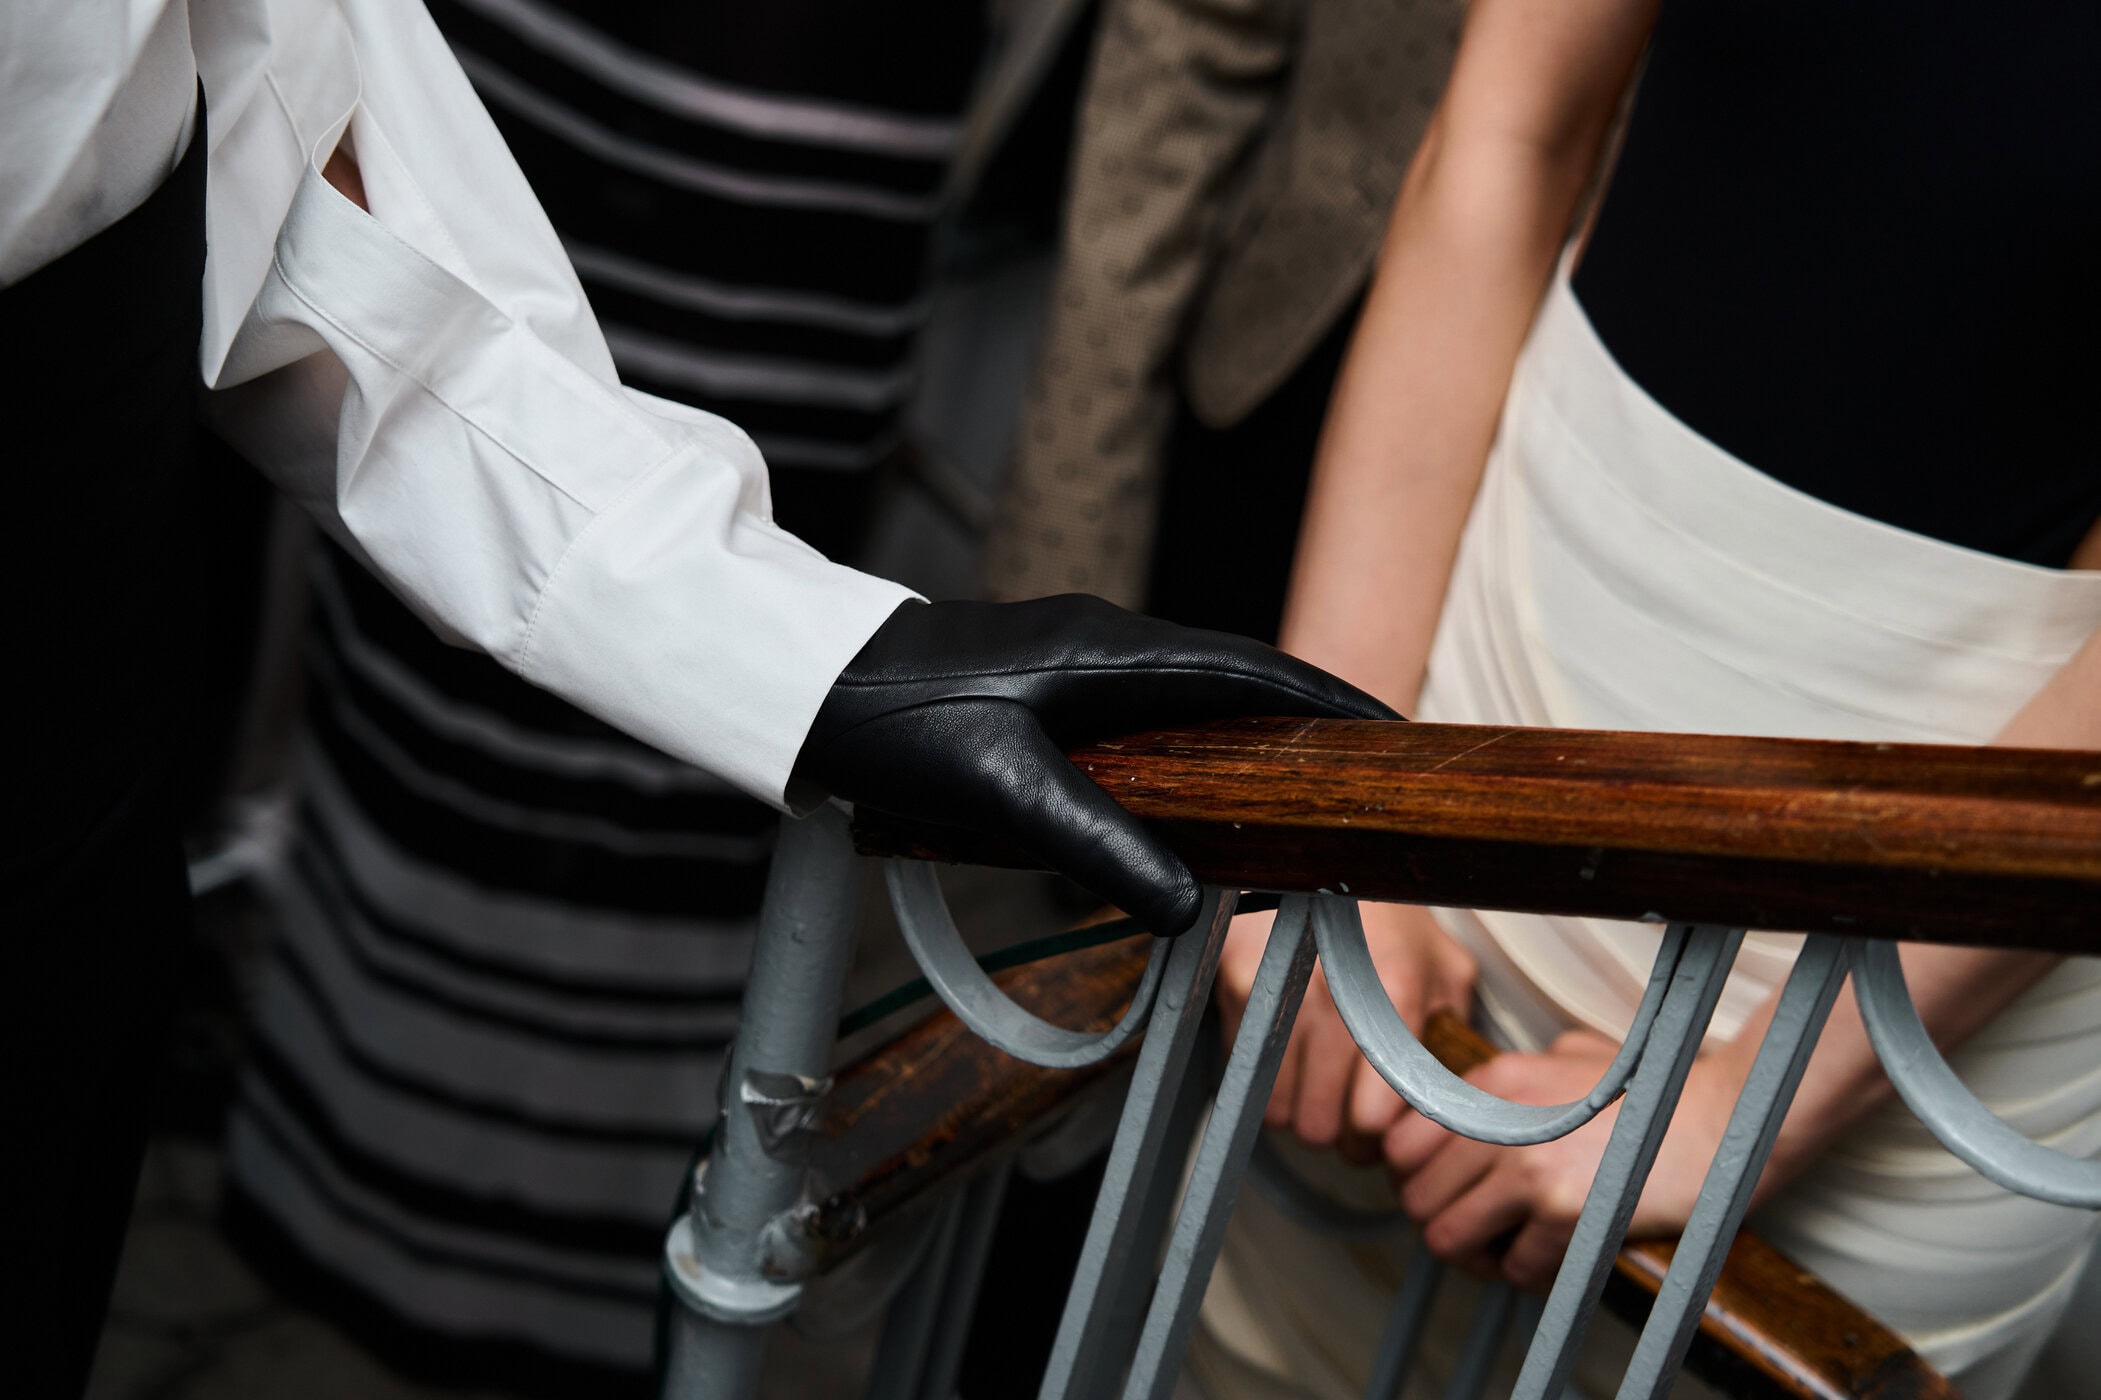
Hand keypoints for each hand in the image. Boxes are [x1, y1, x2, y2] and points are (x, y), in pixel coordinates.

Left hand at [794, 596, 1395, 934]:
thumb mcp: (1005, 792)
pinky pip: (1146, 715)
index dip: (1329, 704)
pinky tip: (1189, 803)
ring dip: (1246, 741)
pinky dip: (1189, 753)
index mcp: (1112, 651)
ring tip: (1295, 802)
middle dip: (1304, 726)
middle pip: (1235, 681)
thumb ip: (1101, 845)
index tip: (1393, 736)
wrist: (805, 683)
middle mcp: (1105, 642)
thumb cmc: (898, 721)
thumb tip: (1195, 909)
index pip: (1253, 672)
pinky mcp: (1046, 683)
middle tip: (1363, 780)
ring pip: (1190, 700)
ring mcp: (1075, 658)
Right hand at [1217, 901, 1474, 1162]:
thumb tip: (1459, 1105)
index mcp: (1396, 989)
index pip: (1373, 1112)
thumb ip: (1455, 1035)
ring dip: (1300, 1110)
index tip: (1378, 1129)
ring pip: (1279, 1109)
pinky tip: (1290, 1054)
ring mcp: (1279, 989)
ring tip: (1319, 1086)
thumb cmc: (1389, 922)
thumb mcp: (1444, 968)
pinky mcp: (1236, 985)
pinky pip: (1244, 1073)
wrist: (1322, 862)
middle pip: (1322, 1123)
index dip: (1376, 1135)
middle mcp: (1333, 992)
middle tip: (1348, 1116)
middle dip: (1338, 1133)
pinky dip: (1266, 1077)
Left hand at [1383, 1028, 1740, 1290]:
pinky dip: (1524, 1274)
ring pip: (1446, 1236)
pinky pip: (1512, 1266)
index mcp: (1493, 1084)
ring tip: (1503, 1252)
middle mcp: (1498, 1124)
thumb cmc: (1655, 1086)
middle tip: (1475, 1230)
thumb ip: (1521, 1073)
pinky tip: (1550, 1260)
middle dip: (1440, 1220)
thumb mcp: (1572, 1052)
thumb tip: (1488, 1097)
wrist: (1721, 1117)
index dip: (1415, 1177)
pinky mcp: (1565, 1214)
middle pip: (1415, 1196)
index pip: (1400, 1144)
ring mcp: (1529, 1169)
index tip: (1444, 1191)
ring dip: (1472, 1254)